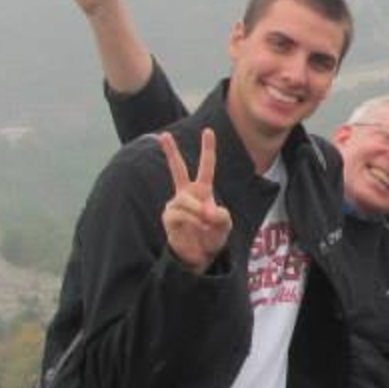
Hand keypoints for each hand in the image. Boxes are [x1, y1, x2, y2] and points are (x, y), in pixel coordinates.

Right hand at [160, 129, 231, 273]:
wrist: (201, 256)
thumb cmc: (213, 236)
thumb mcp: (225, 224)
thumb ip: (221, 215)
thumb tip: (206, 210)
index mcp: (202, 190)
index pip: (205, 166)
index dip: (207, 149)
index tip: (208, 131)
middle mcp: (186, 194)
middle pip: (177, 169)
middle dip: (170, 152)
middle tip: (163, 135)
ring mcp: (175, 204)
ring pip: (185, 200)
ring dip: (197, 211)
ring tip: (205, 222)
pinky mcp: (169, 217)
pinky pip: (179, 213)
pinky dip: (191, 219)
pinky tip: (196, 226)